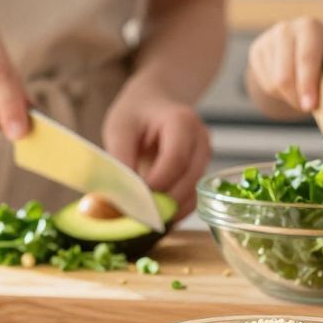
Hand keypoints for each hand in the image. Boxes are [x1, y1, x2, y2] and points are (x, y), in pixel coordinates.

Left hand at [102, 80, 210, 218]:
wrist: (153, 103)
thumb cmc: (136, 113)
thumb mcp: (119, 128)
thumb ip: (121, 159)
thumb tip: (122, 195)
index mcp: (182, 122)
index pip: (176, 158)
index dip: (158, 182)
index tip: (135, 198)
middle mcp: (200, 140)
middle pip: (189, 179)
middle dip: (163, 201)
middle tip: (135, 215)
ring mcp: (203, 158)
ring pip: (192, 193)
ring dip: (168, 210)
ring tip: (141, 218)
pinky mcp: (199, 174)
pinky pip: (191, 199)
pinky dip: (173, 211)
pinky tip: (153, 215)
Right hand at [244, 17, 322, 115]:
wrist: (302, 43)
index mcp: (309, 27)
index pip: (306, 58)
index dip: (308, 84)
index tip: (310, 106)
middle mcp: (285, 30)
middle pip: (285, 75)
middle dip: (296, 97)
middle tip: (306, 109)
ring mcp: (267, 40)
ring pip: (274, 83)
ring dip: (289, 96)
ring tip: (302, 91)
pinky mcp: (256, 51)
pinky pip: (265, 83)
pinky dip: (279, 92)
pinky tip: (289, 83)